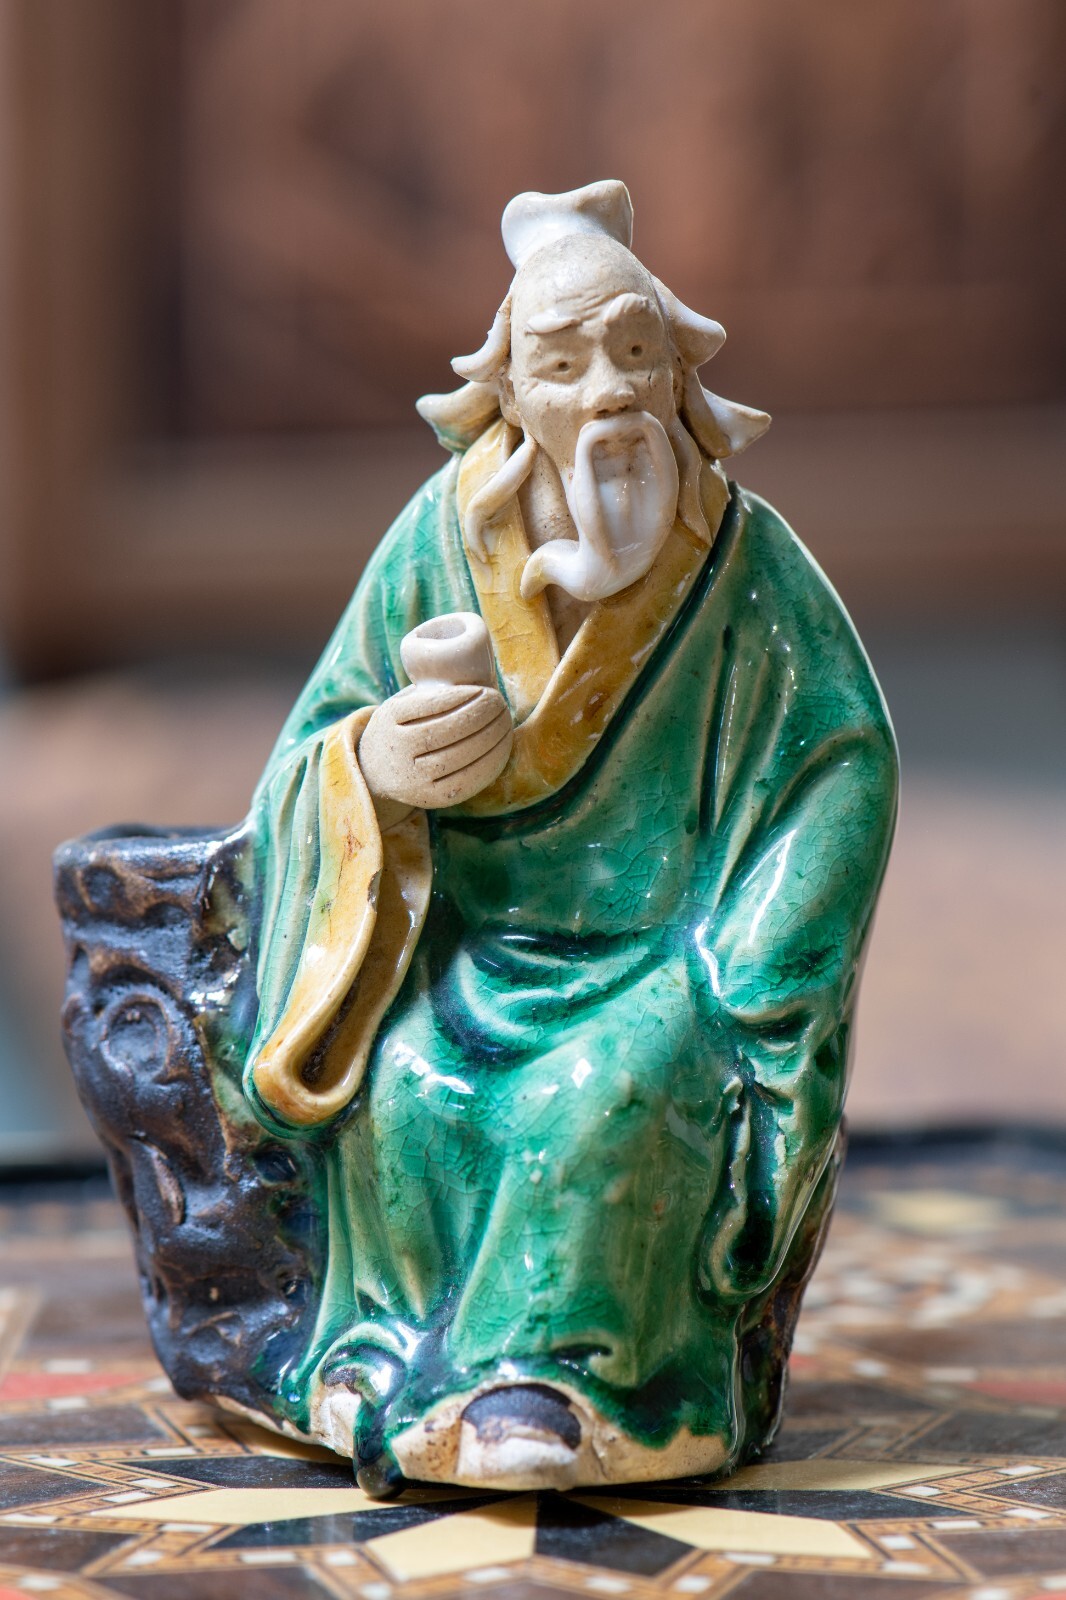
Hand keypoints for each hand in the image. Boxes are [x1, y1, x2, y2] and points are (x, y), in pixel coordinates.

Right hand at [359, 682, 513, 812]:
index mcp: (389, 719)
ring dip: (490, 737)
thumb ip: (424, 694)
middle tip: (501, 703)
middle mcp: (398, 750)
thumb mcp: (398, 706)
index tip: (485, 689)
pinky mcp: (430, 798)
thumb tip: (470, 675)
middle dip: (481, 715)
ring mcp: (413, 778)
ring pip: (459, 756)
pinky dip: (490, 763)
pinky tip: (502, 747)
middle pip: (447, 731)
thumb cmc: (400, 730)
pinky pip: (466, 780)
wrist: (375, 773)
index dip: (462, 697)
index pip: (430, 705)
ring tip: (505, 722)